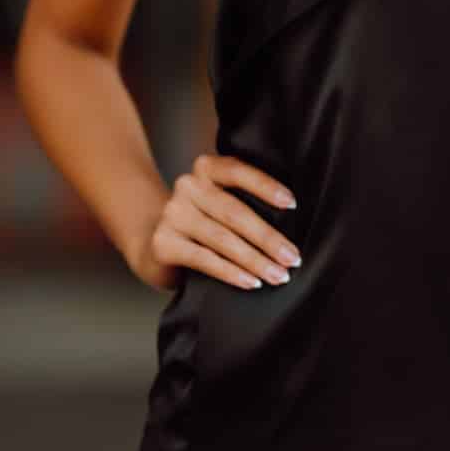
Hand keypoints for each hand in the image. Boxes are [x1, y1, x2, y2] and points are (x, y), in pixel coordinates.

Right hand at [127, 152, 301, 291]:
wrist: (156, 243)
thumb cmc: (207, 221)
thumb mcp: (224, 202)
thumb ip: (247, 200)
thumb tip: (292, 221)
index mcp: (207, 168)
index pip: (239, 172)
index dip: (267, 186)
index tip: (293, 204)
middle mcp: (187, 186)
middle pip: (235, 213)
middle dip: (269, 239)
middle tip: (293, 259)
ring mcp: (172, 214)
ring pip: (223, 239)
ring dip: (256, 260)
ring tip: (278, 275)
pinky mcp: (163, 243)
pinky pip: (204, 259)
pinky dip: (231, 273)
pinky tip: (252, 282)